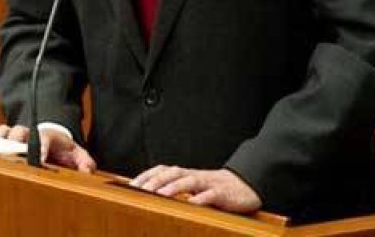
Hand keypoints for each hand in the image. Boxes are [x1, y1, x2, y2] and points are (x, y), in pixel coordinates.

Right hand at [0, 124, 96, 172]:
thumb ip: (84, 162)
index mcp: (48, 135)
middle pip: (19, 132)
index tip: (39, 160)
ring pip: (3, 131)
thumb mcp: (77, 154)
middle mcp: (29, 132)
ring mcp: (15, 133)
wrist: (49, 139)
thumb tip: (87, 171)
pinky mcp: (3, 137)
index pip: (44, 139)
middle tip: (13, 156)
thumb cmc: (62, 149)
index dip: (40, 149)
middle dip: (16, 142)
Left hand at [130, 165, 260, 213]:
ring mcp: (208, 183)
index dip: (146, 176)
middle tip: (139, 190)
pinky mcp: (222, 193)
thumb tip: (148, 195)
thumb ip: (173, 189)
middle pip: (171, 173)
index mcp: (184, 174)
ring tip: (160, 195)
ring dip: (173, 187)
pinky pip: (210, 195)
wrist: (244, 185)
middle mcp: (193, 175)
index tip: (130, 185)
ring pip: (189, 181)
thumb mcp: (192, 188)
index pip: (161, 170)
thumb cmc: (212, 188)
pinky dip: (201, 199)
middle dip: (154, 181)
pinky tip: (192, 204)